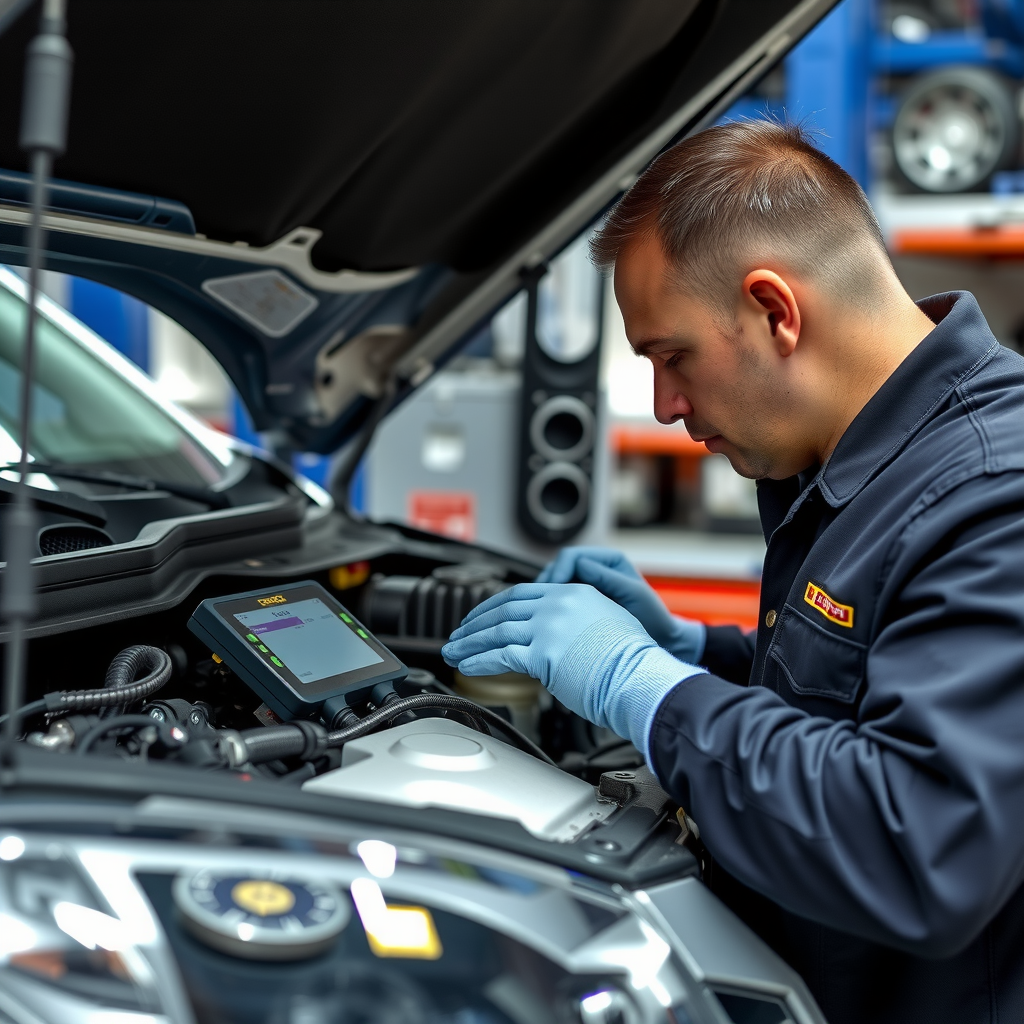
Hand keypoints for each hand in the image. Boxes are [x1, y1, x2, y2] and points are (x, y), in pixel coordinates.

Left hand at [442, 583, 702, 753]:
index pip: (521, 593)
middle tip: (457, 635)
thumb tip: (555, 634)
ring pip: (497, 630)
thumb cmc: (630, 661)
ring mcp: (550, 626)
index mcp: (572, 593)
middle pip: (503, 608)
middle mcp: (558, 603)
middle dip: (474, 624)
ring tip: (453, 652)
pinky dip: (479, 660)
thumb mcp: (603, 622)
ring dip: (469, 643)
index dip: (493, 606)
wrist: (641, 677)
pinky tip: (467, 665)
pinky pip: (501, 654)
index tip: (478, 617)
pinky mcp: (543, 652)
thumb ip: (575, 621)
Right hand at [536, 547, 705, 662]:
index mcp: (608, 560)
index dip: (558, 571)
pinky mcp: (581, 602)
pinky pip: (559, 600)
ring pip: (554, 584)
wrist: (659, 638)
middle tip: (539, 605)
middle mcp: (594, 568)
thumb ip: (609, 578)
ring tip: (540, 614)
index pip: (572, 556)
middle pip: (558, 568)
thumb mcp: (634, 594)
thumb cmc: (652, 617)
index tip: (553, 591)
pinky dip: (551, 608)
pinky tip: (548, 621)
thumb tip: (580, 565)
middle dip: (547, 584)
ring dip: (545, 596)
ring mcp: (585, 585)